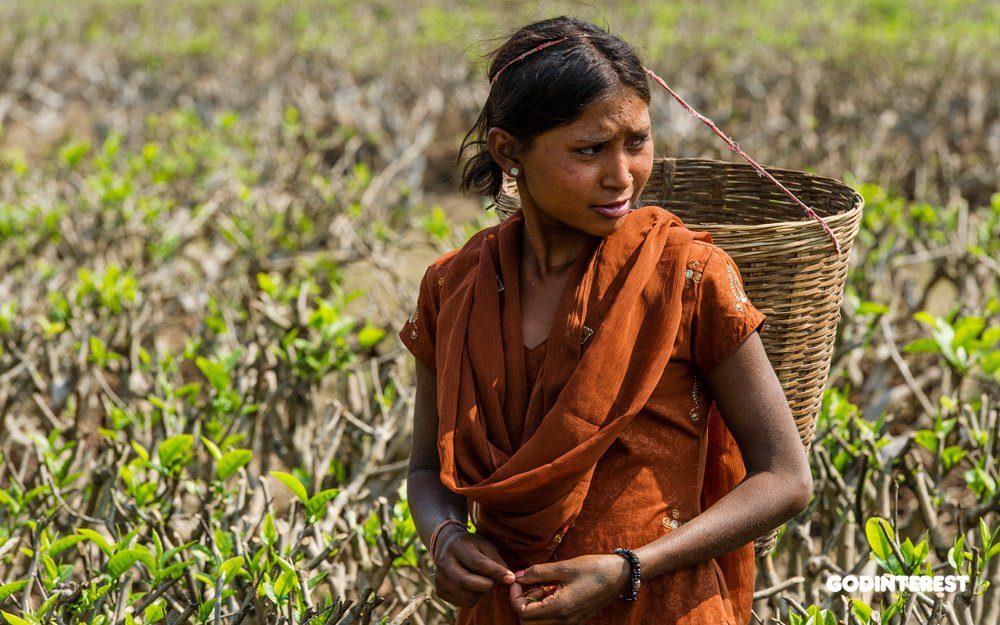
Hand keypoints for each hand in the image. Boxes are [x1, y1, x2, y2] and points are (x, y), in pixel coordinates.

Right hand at [432, 525, 516, 607]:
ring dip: (481, 593)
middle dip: (486, 585)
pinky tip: (473, 587)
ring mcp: (439, 578)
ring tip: (482, 582)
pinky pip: (463, 603)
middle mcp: (444, 563)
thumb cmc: (472, 546)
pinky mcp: (440, 590)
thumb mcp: (485, 545)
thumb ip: (496, 560)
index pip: (477, 563)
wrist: (447, 546)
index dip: (495, 572)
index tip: (511, 578)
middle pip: (466, 582)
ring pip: (466, 596)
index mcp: (457, 547)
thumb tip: (509, 578)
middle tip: (493, 581)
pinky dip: (474, 598)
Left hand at [508, 554, 630, 623]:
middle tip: (530, 584)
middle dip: (522, 603)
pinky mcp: (574, 621)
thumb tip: (517, 576)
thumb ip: (538, 572)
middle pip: (528, 623)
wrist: (620, 576)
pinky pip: (551, 621)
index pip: (523, 613)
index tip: (518, 580)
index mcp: (560, 608)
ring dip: (533, 607)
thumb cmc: (594, 568)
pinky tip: (552, 591)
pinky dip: (544, 609)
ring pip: (539, 624)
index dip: (514, 596)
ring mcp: (570, 624)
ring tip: (542, 587)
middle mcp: (564, 621)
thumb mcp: (564, 567)